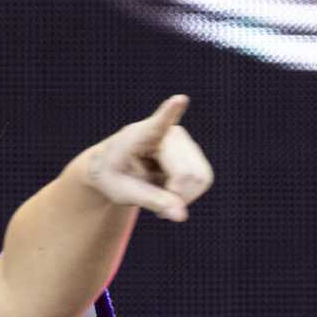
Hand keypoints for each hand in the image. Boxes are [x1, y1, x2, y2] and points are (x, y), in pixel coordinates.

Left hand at [83, 94, 213, 220]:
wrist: (113, 168)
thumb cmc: (112, 175)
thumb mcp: (122, 192)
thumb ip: (151, 201)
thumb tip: (181, 216)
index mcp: (142, 135)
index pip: (159, 122)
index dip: (170, 112)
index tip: (178, 100)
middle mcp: (170, 133)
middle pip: (187, 174)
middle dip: (177, 196)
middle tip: (155, 206)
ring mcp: (185, 141)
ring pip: (201, 178)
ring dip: (183, 197)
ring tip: (160, 196)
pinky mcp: (193, 152)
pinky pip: (204, 179)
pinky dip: (188, 194)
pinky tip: (170, 191)